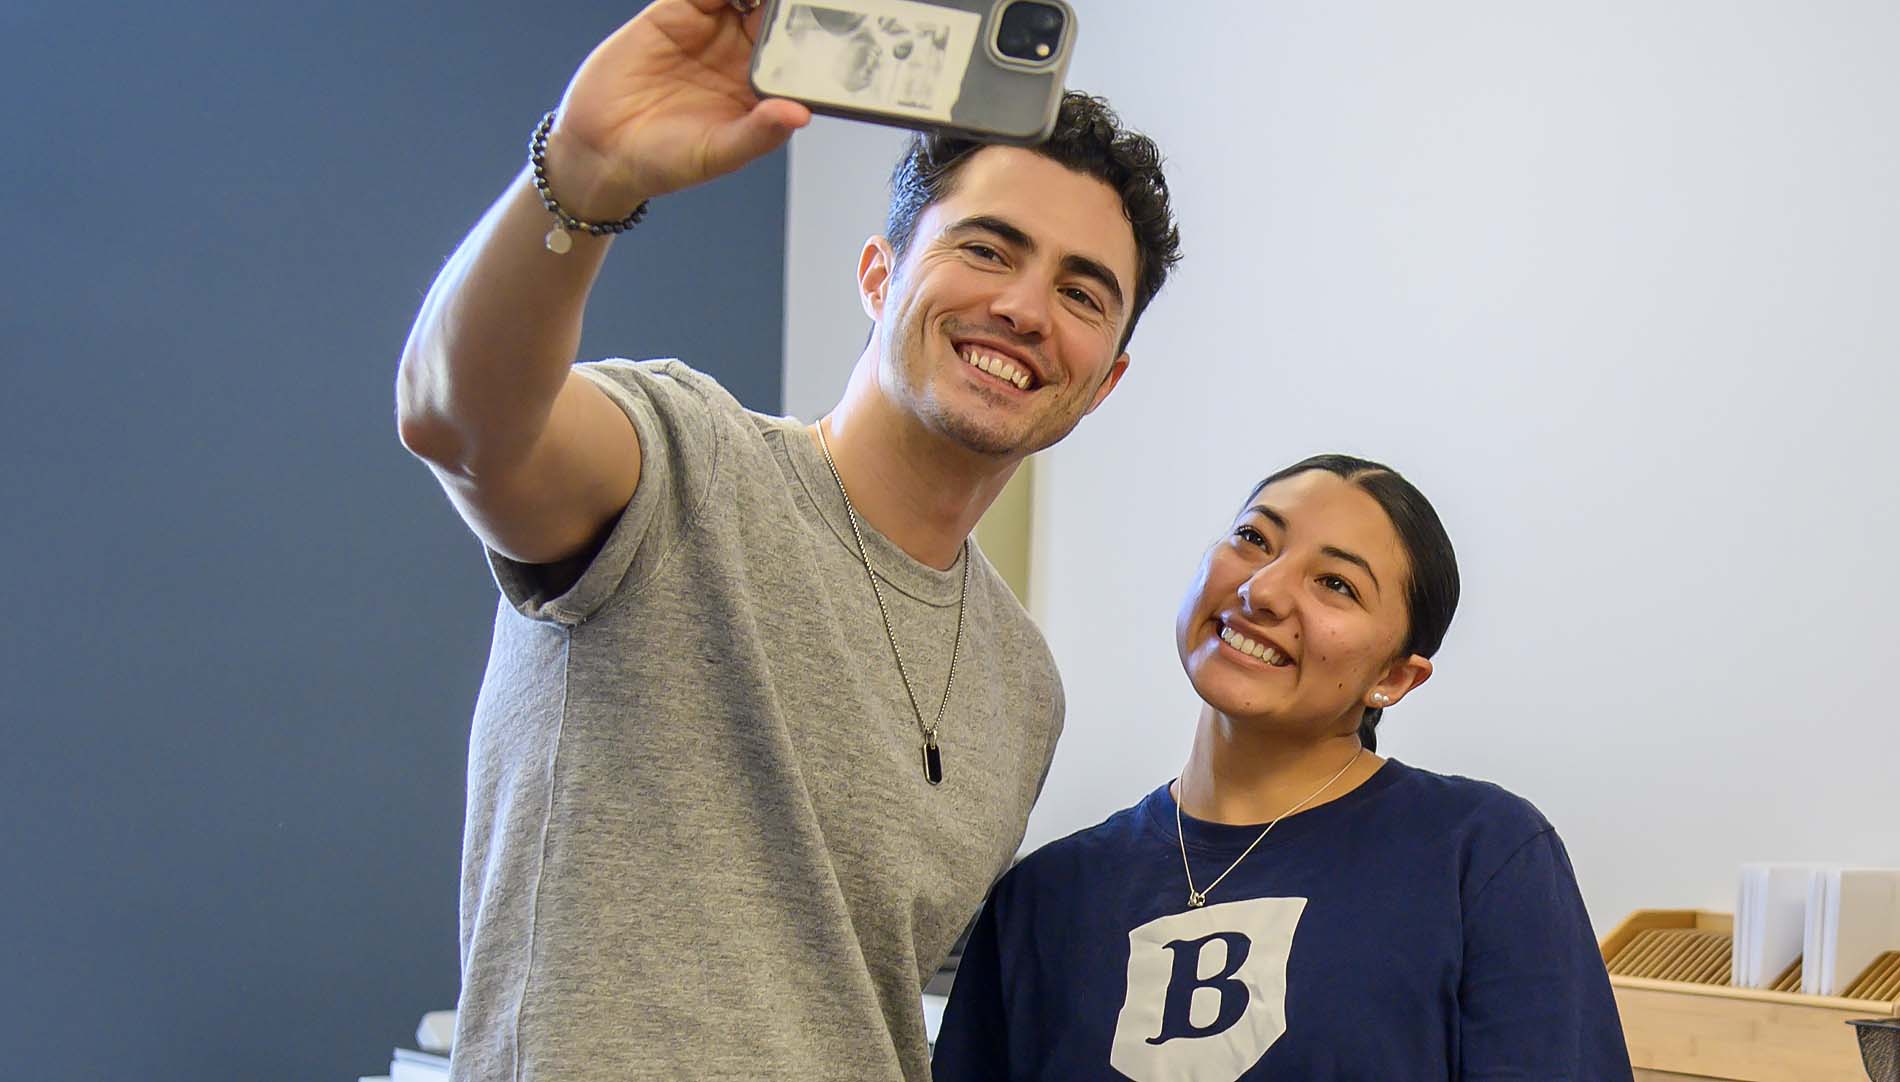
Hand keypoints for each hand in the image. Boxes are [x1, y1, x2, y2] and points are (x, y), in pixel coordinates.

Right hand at [543, 0, 812, 217]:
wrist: (599, 150)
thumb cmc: (664, 162)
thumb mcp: (718, 154)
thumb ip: (759, 133)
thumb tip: (800, 114)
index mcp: (761, 88)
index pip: (799, 50)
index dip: (816, 31)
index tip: (839, 16)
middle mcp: (740, 54)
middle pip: (776, 12)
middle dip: (793, 3)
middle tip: (820, 0)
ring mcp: (709, 28)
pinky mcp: (675, 11)